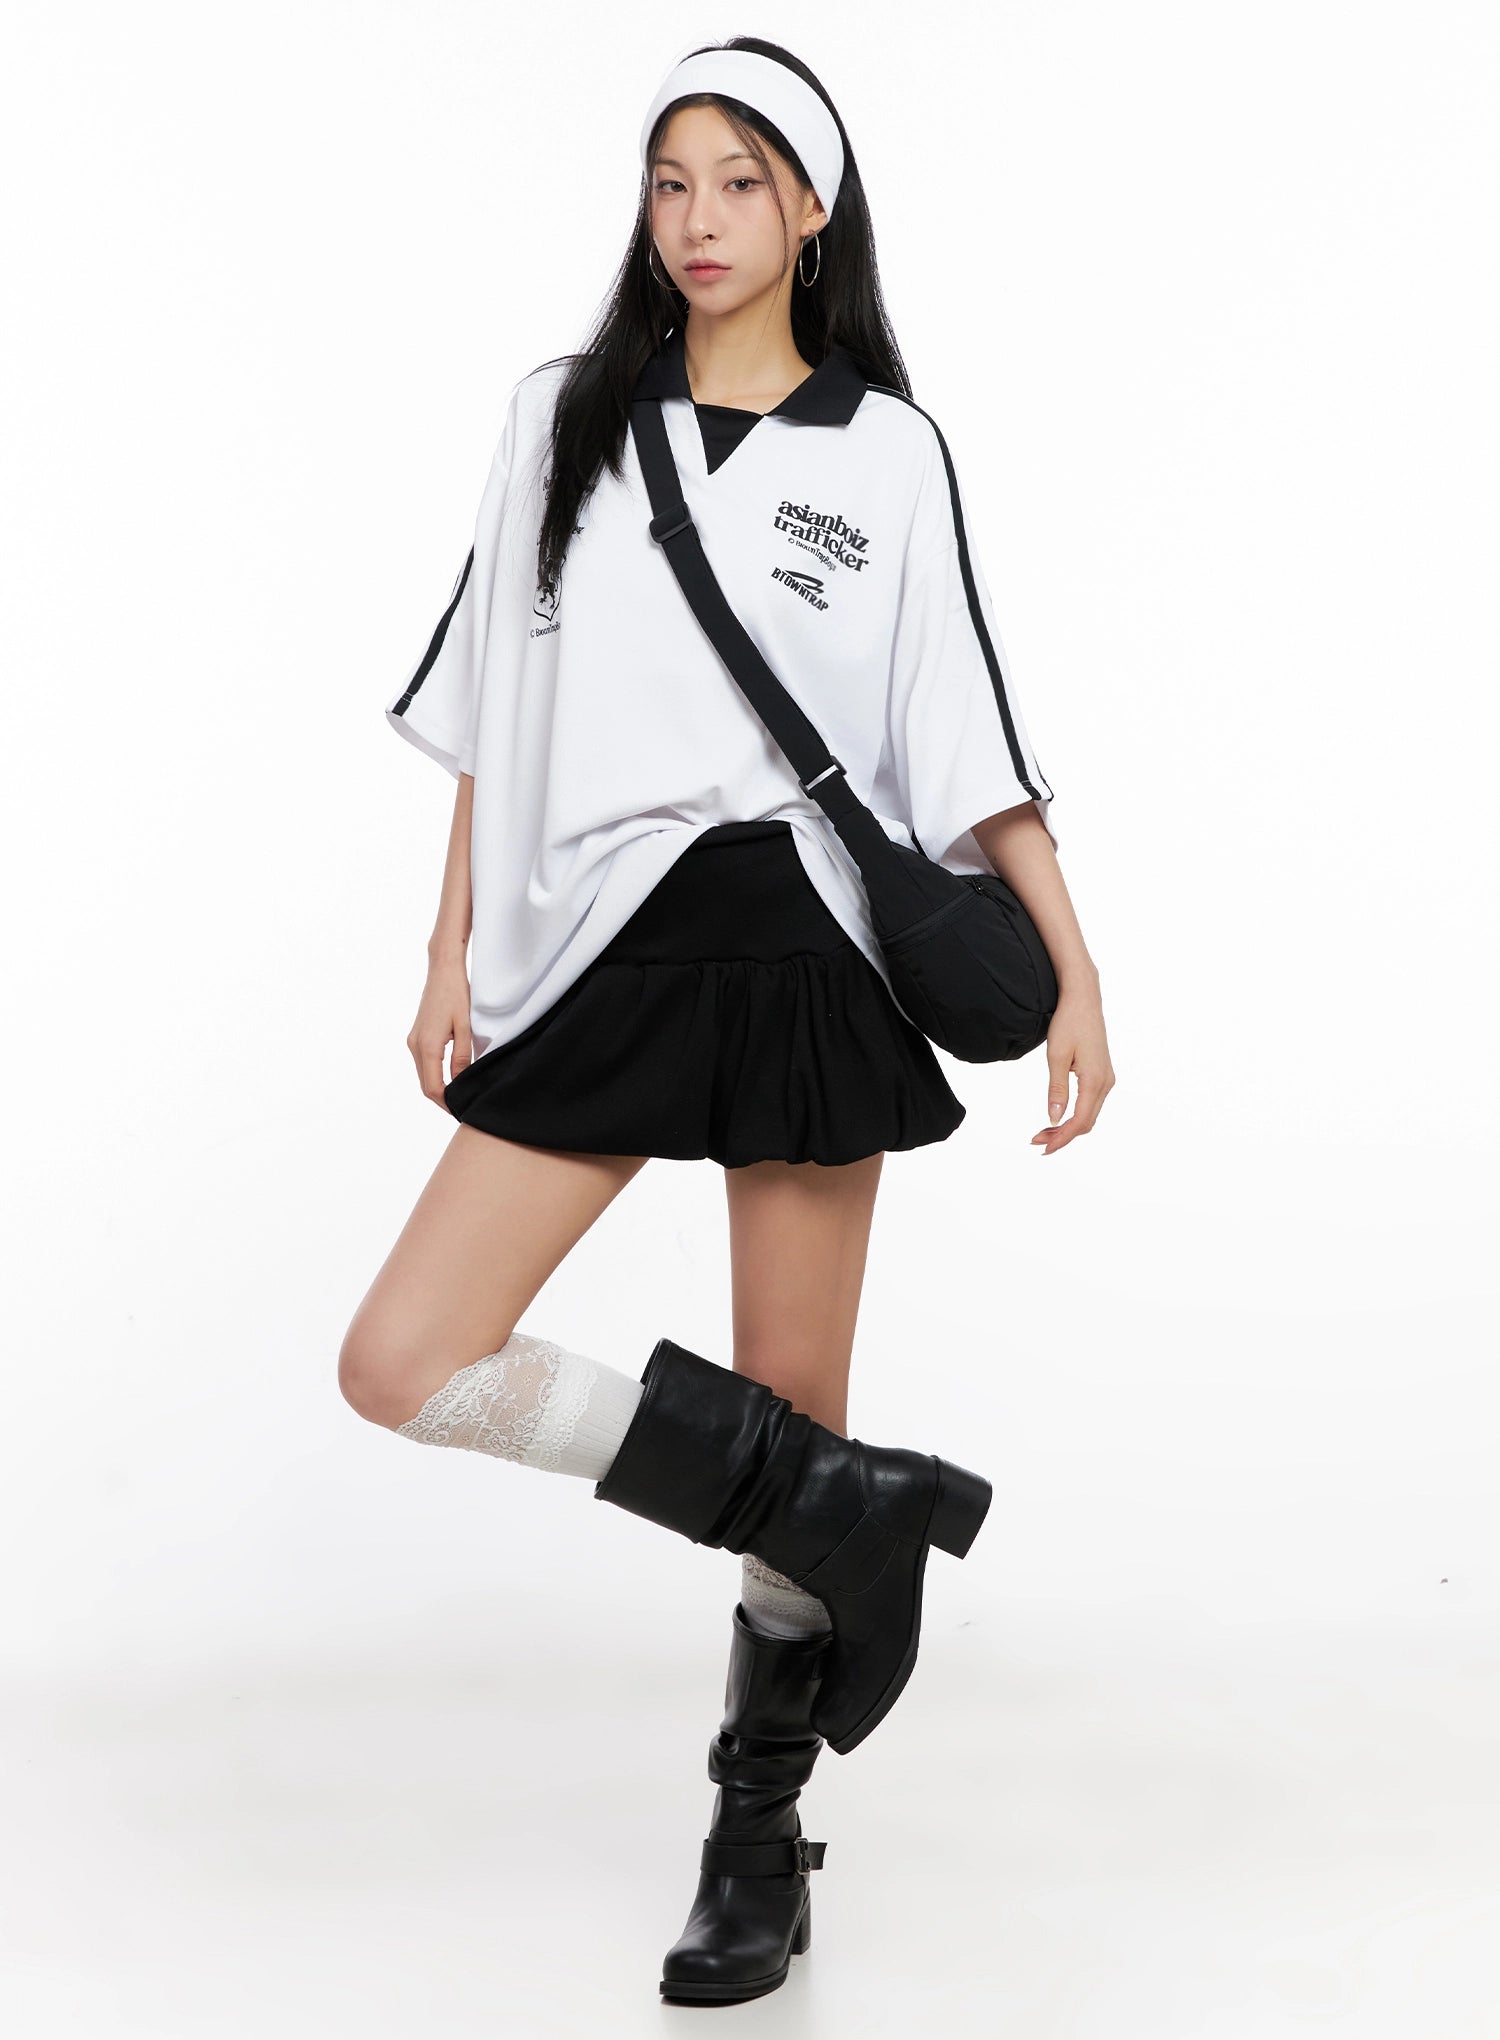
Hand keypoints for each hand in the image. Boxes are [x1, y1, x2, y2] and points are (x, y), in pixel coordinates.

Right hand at [407, 961, 472, 1109]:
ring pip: (423, 1075)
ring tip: (459, 1096)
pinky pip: (424, 1063)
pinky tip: (450, 1078)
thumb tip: (460, 1082)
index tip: (461, 1111)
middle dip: (442, 1100)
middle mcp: (415, 1045)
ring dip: (438, 1088)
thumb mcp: (465, 1028)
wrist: (443, 971)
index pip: (433, 1087)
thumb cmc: (457, 995)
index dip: (446, 1103)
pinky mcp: (416, 1036)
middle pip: (425, 1085)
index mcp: (428, 1046)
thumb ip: (461, 1057)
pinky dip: (434, 1075)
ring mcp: (413, 1041)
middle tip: (462, 1108)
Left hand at [1032, 983, 1113, 1154]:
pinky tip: (1059, 1116)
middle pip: (1086, 1122)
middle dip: (1062, 1135)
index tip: (1043, 1147)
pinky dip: (1075, 1114)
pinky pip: (1090, 1103)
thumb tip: (1054, 1118)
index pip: (1079, 1121)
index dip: (1061, 1138)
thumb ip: (1057, 1090)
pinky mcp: (1102, 1073)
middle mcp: (1105, 1082)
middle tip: (1037, 1140)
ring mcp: (1106, 1078)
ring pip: (1089, 1114)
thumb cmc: (1069, 1022)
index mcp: (1095, 1080)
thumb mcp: (1056, 1056)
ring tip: (1043, 1132)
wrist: (1083, 999)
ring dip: (1068, 1126)